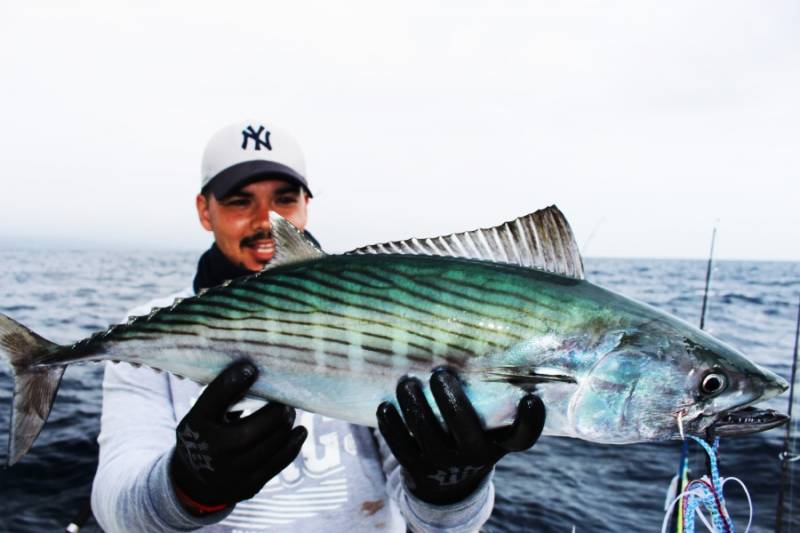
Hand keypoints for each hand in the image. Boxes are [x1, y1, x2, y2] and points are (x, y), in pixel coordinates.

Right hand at [170, 361, 306, 512]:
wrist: (195, 481)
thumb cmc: (207, 434)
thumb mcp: (203, 414)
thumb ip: (222, 397)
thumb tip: (255, 368)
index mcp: (196, 425)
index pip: (213, 401)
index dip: (232, 382)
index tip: (251, 368)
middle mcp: (210, 451)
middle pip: (248, 431)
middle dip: (274, 414)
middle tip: (285, 402)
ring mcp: (229, 473)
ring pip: (267, 448)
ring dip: (284, 427)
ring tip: (290, 413)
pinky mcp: (248, 486)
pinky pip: (276, 464)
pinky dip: (291, 446)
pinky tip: (299, 432)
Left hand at [377, 367, 544, 504]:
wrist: (448, 481)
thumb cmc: (473, 433)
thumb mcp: (490, 423)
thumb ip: (491, 395)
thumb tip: (486, 340)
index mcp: (500, 443)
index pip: (523, 436)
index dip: (531, 421)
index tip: (531, 399)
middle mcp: (476, 456)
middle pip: (464, 425)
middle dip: (449, 396)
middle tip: (439, 374)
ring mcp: (445, 465)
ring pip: (425, 431)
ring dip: (414, 402)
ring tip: (407, 382)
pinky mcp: (417, 468)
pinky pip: (400, 446)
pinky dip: (392, 424)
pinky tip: (386, 406)